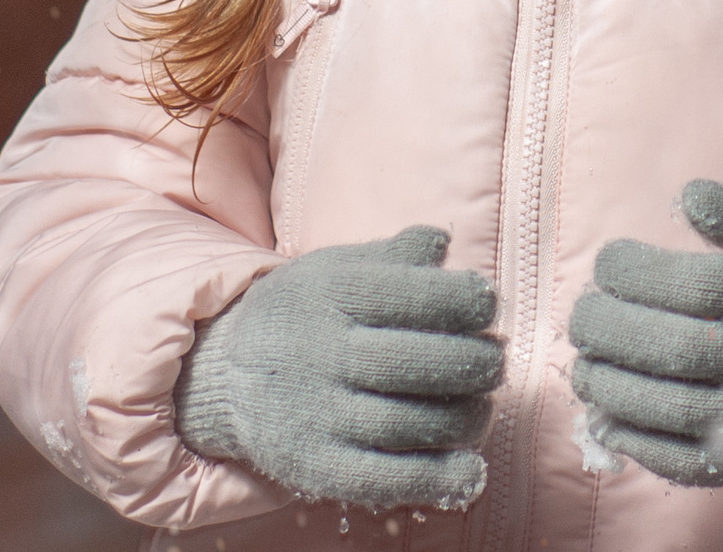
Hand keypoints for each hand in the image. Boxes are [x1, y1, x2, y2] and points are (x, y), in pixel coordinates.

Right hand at [173, 225, 502, 510]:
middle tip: (494, 360)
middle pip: (414, 362)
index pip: (410, 295)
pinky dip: (436, 479)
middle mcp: (322, 355)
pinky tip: (470, 470)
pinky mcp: (317, 468)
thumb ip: (395, 256)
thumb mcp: (339, 267)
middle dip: (474, 362)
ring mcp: (317, 416)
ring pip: (407, 423)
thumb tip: (442, 243)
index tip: (488, 306)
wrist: (227, 373)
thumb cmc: (307, 312)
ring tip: (483, 405)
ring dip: (465, 418)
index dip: (464, 301)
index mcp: (332, 295)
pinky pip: (384, 480)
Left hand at [570, 180, 722, 486]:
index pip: (699, 285)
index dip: (639, 271)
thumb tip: (689, 194)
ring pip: (662, 407)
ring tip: (584, 360)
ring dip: (604, 383)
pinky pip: (668, 458)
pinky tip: (603, 408)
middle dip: (607, 328)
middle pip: (672, 349)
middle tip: (581, 313)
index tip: (607, 261)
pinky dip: (624, 434)